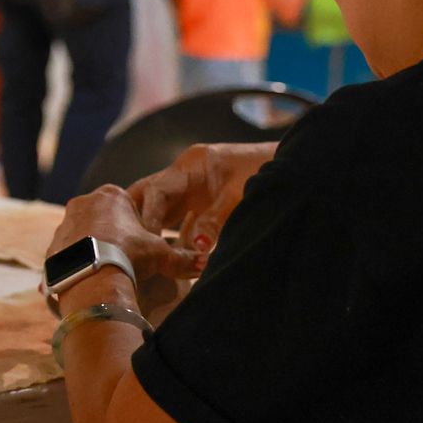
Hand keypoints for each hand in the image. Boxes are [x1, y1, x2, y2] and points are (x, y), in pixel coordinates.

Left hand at [47, 185, 199, 314]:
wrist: (93, 279)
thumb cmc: (130, 257)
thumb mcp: (161, 255)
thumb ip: (183, 257)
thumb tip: (205, 262)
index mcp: (111, 195)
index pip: (127, 206)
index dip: (137, 225)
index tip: (141, 244)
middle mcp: (82, 203)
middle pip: (102, 218)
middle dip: (113, 236)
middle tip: (124, 259)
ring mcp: (63, 224)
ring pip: (82, 235)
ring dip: (93, 249)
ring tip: (106, 272)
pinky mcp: (52, 246)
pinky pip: (67, 255)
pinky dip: (77, 265)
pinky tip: (89, 280)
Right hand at [128, 142, 275, 268]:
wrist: (293, 167)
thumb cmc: (266, 172)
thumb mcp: (238, 197)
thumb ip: (215, 221)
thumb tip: (196, 247)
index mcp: (190, 165)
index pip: (157, 189)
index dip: (148, 215)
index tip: (144, 240)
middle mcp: (185, 175)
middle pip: (151, 195)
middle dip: (139, 218)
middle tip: (130, 244)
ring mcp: (193, 188)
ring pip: (164, 209)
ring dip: (157, 230)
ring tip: (146, 255)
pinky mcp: (203, 203)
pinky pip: (181, 220)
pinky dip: (177, 237)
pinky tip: (171, 257)